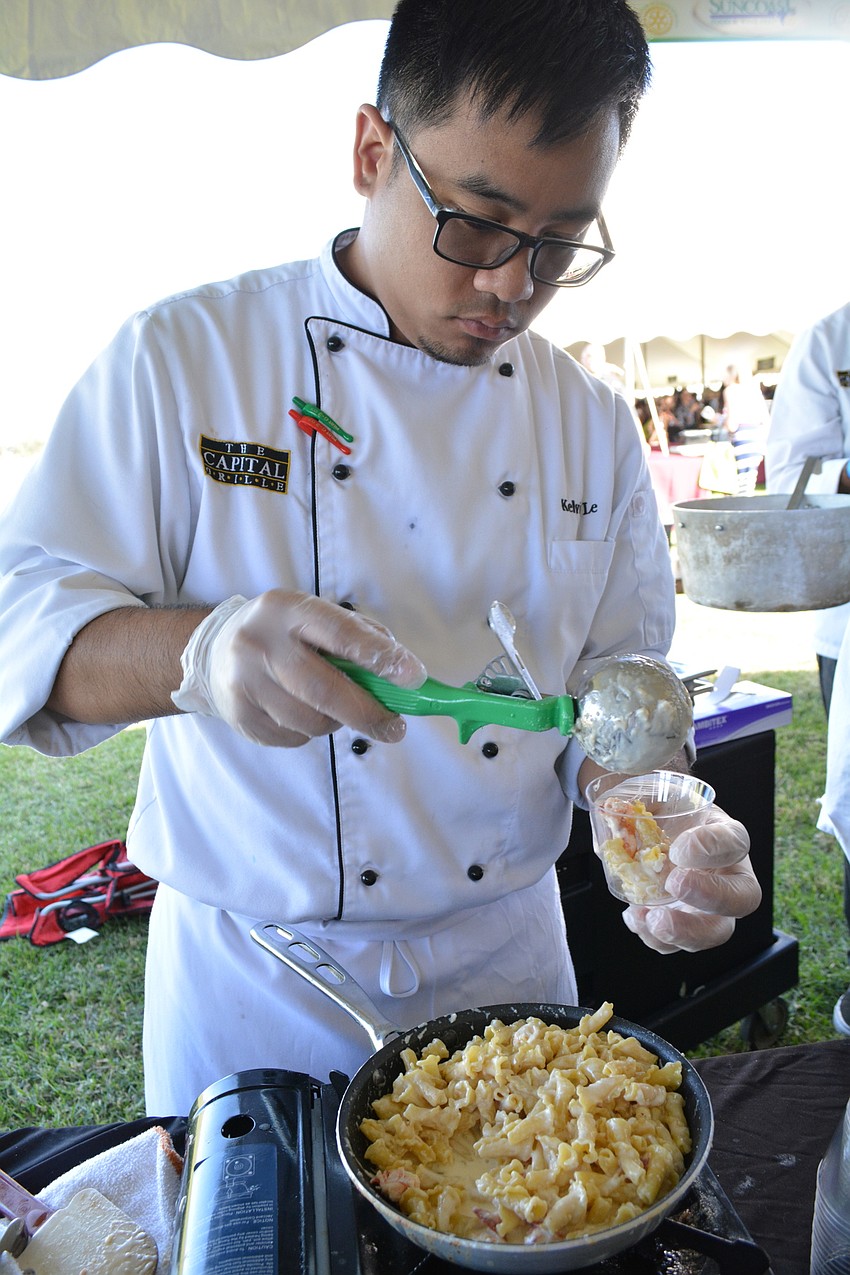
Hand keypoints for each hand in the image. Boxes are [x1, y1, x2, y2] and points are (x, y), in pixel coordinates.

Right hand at [172, 591, 426, 746]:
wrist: (214, 652)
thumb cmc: (283, 633)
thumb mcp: (315, 616)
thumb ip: (359, 636)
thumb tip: (402, 673)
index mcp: (288, 609)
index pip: (341, 633)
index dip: (381, 657)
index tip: (414, 677)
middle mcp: (261, 643)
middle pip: (325, 690)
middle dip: (368, 713)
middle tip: (395, 728)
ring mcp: (245, 683)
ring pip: (311, 721)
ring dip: (337, 722)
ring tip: (336, 708)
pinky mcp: (240, 716)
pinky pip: (293, 737)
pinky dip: (310, 731)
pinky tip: (302, 711)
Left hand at [622, 806, 760, 952]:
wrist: (658, 831)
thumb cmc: (665, 813)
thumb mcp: (659, 796)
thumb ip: (642, 800)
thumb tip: (611, 811)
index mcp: (726, 836)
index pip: (734, 842)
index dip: (711, 846)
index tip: (679, 849)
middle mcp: (729, 875)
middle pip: (742, 898)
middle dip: (711, 896)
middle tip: (674, 885)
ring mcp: (711, 907)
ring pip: (715, 932)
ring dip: (683, 931)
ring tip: (649, 918)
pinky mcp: (686, 925)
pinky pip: (678, 943)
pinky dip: (655, 937)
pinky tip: (636, 918)